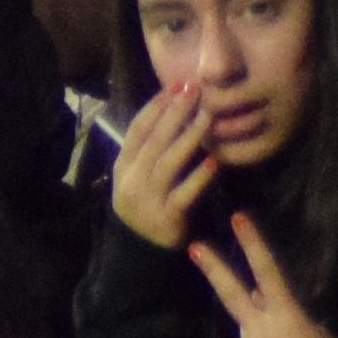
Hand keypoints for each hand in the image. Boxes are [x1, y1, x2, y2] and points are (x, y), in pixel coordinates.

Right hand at [108, 81, 219, 251]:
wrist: (142, 252)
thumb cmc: (147, 206)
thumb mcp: (139, 177)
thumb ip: (150, 150)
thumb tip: (171, 111)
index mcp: (123, 166)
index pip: (138, 128)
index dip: (157, 105)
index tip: (176, 84)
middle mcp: (132, 180)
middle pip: (154, 139)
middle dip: (175, 112)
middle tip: (194, 89)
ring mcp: (148, 199)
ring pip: (168, 162)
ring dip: (189, 136)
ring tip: (207, 116)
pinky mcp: (167, 217)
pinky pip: (185, 192)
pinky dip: (199, 176)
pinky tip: (214, 160)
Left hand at [180, 215, 337, 337]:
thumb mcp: (318, 331)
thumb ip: (288, 316)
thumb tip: (272, 308)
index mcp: (287, 317)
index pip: (267, 272)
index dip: (254, 243)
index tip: (239, 218)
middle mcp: (262, 334)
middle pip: (232, 295)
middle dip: (214, 269)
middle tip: (193, 247)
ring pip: (250, 334)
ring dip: (263, 335)